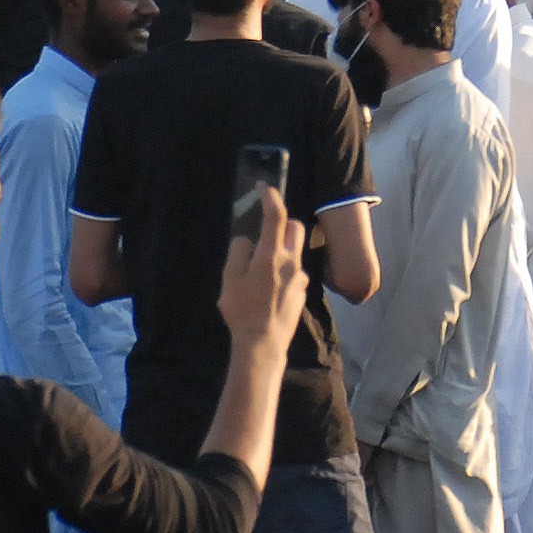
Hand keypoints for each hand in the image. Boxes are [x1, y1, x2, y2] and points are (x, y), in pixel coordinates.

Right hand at [214, 188, 304, 348]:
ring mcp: (300, 277)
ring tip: (262, 268)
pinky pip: (295, 272)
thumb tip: (247, 240)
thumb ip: (238, 253)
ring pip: (296, 251)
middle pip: (295, 228)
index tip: (265, 188)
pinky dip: (285, 271)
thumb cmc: (243, 310)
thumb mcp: (230, 280)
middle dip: (284, 223)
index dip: (271, 198)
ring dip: (283, 249)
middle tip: (266, 232)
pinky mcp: (302, 292)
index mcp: (272, 255)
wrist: (263, 343)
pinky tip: (269, 289)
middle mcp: (291, 261)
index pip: (276, 216)